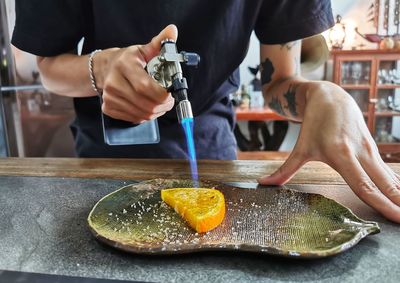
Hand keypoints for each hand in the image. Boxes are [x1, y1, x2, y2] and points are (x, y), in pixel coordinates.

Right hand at [94, 25, 176, 122]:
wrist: (104, 70)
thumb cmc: (127, 61)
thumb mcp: (143, 50)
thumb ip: (160, 42)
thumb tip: (172, 31)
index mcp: (124, 65)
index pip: (145, 87)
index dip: (162, 94)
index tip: (170, 93)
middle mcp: (114, 82)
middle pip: (146, 104)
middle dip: (163, 105)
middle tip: (169, 100)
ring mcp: (109, 97)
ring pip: (142, 114)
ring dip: (156, 112)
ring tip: (160, 103)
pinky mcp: (109, 108)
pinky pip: (134, 118)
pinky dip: (145, 116)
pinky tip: (148, 106)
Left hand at [258, 81, 399, 222]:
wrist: (330, 97)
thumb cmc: (313, 124)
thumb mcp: (300, 148)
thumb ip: (284, 170)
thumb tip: (263, 184)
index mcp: (340, 154)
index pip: (363, 185)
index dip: (379, 203)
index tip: (395, 217)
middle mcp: (359, 152)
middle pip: (383, 183)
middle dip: (399, 203)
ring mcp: (369, 149)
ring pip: (389, 176)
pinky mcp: (373, 147)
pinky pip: (387, 170)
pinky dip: (396, 184)